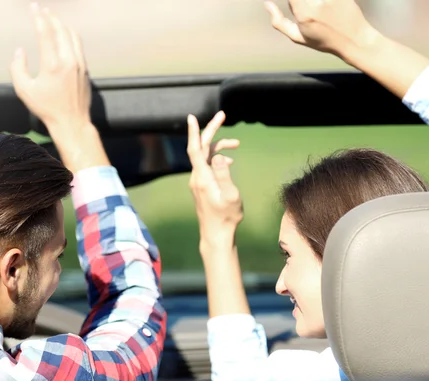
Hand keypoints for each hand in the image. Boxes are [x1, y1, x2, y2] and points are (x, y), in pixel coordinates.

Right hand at [10, 3, 90, 133]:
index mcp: (52, 65)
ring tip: (54, 18)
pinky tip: (65, 34)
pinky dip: (71, 36)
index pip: (45, 33)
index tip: (33, 7)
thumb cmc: (46, 108)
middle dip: (51, 17)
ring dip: (62, 25)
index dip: (38, 17)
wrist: (72, 122)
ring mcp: (80, 65)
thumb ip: (17, 68)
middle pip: (61, 30)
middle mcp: (69, 61)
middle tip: (43, 10)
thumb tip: (20, 51)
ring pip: (73, 36)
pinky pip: (79, 46)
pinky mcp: (85, 70)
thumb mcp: (24, 90)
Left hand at [187, 111, 242, 242]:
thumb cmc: (226, 217)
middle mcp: (197, 177)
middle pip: (201, 148)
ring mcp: (198, 181)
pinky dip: (218, 158)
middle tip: (222, 115)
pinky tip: (230, 162)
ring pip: (206, 156)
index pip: (195, 149)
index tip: (191, 117)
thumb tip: (219, 156)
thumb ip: (224, 175)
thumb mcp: (230, 195)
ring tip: (237, 144)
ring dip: (220, 147)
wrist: (216, 234)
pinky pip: (208, 165)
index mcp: (203, 177)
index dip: (194, 132)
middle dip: (211, 130)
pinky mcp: (201, 186)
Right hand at [264, 0, 380, 58]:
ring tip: (319, 11)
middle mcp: (317, 2)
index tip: (293, 4)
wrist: (354, 39)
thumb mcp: (298, 37)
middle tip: (302, 8)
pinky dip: (323, 2)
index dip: (292, 0)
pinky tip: (326, 8)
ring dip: (311, 2)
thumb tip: (267, 4)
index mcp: (304, 13)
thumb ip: (279, 22)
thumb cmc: (324, 41)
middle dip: (300, 2)